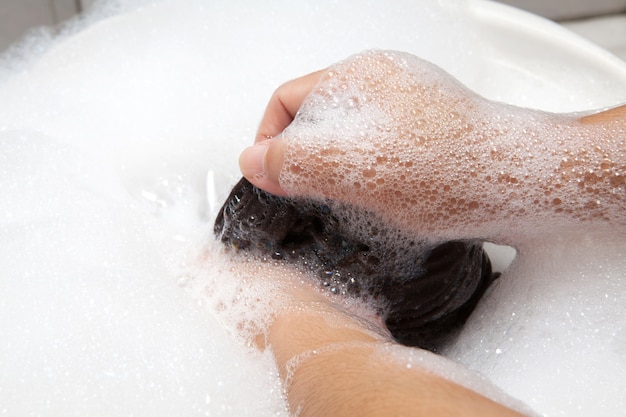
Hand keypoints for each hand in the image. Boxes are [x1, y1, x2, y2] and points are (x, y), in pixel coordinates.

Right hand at [240, 50, 624, 243]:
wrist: (523, 185)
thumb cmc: (449, 169)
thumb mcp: (351, 168)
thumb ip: (292, 163)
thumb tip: (253, 162)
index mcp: (358, 77)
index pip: (287, 100)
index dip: (268, 140)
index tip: (268, 177)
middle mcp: (382, 86)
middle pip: (315, 120)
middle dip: (302, 158)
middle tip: (304, 195)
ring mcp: (406, 112)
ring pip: (347, 139)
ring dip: (334, 172)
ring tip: (342, 202)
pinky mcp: (426, 139)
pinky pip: (377, 153)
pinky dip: (365, 177)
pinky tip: (375, 202)